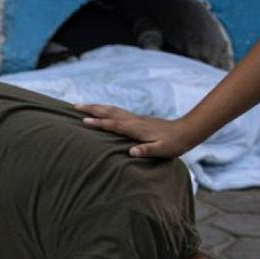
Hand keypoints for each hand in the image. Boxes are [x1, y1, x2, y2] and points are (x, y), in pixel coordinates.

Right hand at [75, 103, 197, 158]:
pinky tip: (102, 111)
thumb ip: (147, 151)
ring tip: (82, 106)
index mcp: (136, 128)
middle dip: (92, 109)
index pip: (113, 125)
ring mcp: (135, 118)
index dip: (99, 123)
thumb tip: (132, 152)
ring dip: (96, 107)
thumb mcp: (161, 150)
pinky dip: (106, 109)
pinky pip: (117, 112)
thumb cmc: (173, 144)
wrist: (185, 131)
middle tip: (74, 106)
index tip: (84, 121)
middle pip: (109, 112)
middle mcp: (133, 120)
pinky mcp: (137, 119)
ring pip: (112, 110)